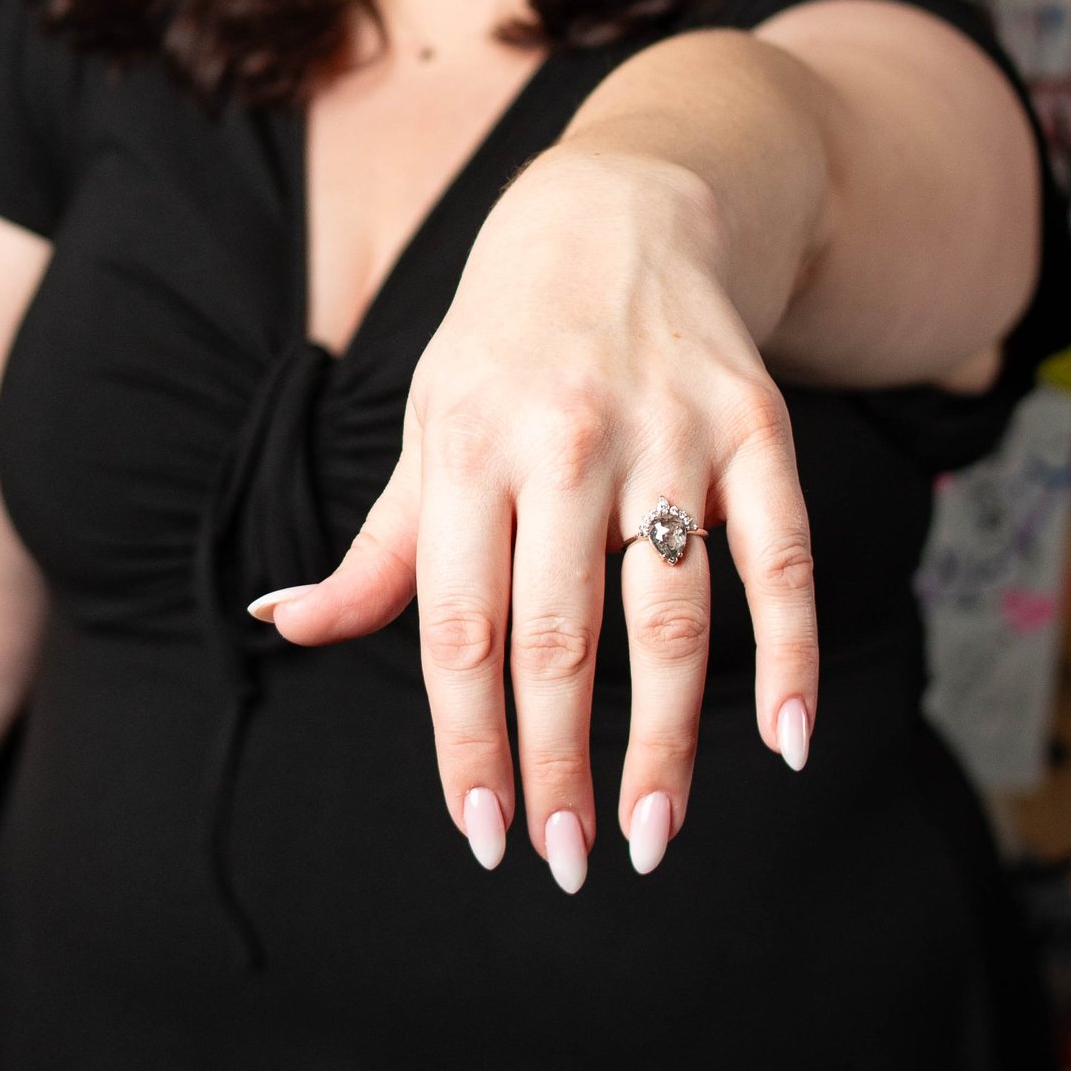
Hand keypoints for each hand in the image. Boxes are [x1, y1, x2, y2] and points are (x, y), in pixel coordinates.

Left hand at [258, 144, 816, 888]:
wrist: (619, 211)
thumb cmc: (502, 350)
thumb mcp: (426, 433)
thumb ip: (378, 550)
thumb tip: (284, 625)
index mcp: (466, 451)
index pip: (460, 627)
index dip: (469, 741)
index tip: (484, 834)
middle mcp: (564, 442)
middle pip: (559, 636)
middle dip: (557, 762)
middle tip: (561, 859)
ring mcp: (670, 434)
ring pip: (669, 615)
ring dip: (664, 740)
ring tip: (648, 832)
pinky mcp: (758, 425)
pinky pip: (780, 558)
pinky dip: (787, 652)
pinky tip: (783, 741)